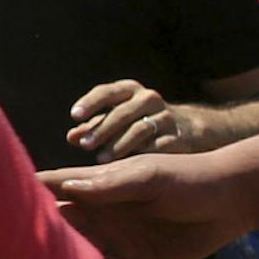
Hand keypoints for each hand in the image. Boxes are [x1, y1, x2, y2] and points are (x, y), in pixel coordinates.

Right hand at [36, 156, 246, 258]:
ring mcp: (117, 236)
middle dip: (34, 234)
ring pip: (77, 250)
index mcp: (100, 186)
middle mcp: (101, 211)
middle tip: (0, 252)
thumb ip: (112, 185)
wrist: (233, 200)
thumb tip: (69, 190)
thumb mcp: (151, 177)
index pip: (54, 186)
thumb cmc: (191, 178)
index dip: (24, 191)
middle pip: (59, 223)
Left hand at [65, 78, 192, 160]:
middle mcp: (148, 99)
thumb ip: (93, 127)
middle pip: (122, 112)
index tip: (74, 115)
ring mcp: (166, 116)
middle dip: (102, 129)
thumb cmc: (139, 122)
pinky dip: (141, 155)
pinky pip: (158, 145)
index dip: (90, 102)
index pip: (107, 92)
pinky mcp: (178, 136)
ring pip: (140, 129)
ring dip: (118, 145)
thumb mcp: (116, 120)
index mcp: (129, 91)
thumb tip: (72, 137)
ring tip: (101, 159)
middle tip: (84, 145)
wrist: (187, 128)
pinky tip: (128, 167)